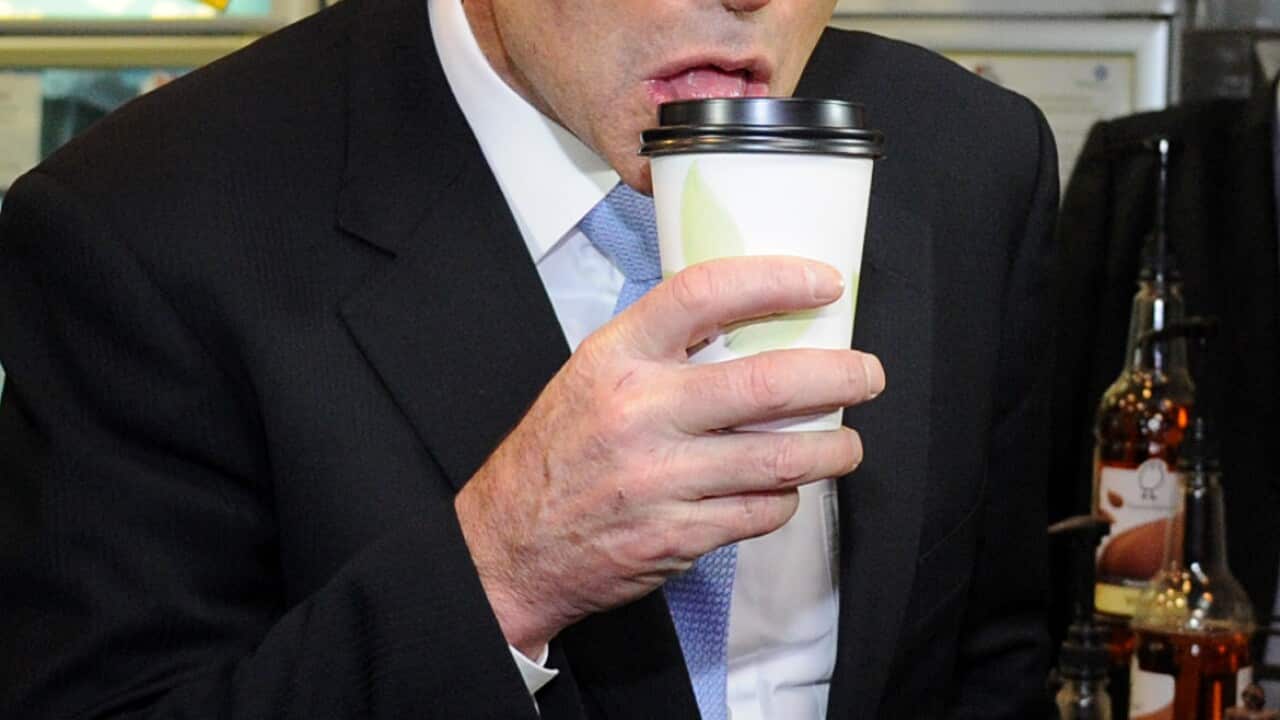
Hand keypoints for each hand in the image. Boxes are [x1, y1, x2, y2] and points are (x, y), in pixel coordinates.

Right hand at [454, 256, 885, 655]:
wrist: (509, 543)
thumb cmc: (558, 453)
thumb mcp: (591, 375)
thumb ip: (659, 348)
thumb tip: (749, 320)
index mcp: (616, 357)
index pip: (704, 294)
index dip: (776, 280)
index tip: (823, 281)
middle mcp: (639, 412)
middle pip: (766, 382)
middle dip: (838, 375)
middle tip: (867, 372)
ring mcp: (660, 478)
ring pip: (779, 457)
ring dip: (832, 448)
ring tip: (847, 443)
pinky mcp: (677, 535)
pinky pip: (760, 511)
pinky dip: (783, 498)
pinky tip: (781, 489)